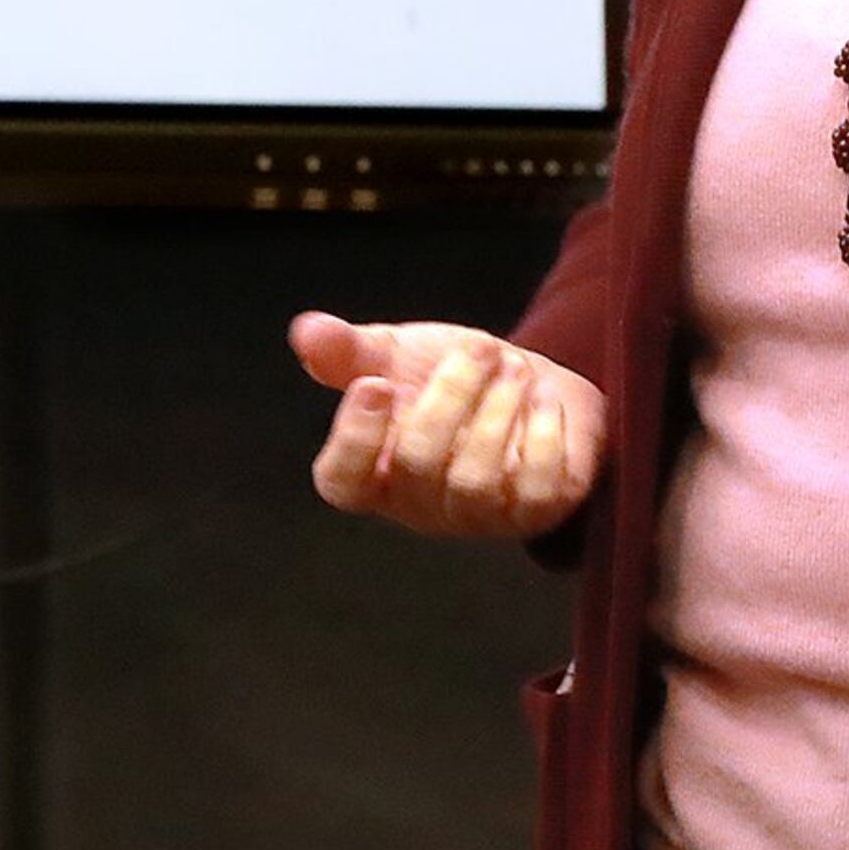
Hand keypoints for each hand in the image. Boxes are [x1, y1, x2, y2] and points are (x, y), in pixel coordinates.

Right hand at [289, 311, 603, 540]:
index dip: (354, 440)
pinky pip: (537, 487)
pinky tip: (543, 397)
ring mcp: (479, 516)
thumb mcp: (396, 356)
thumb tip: (305, 332)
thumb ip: (349, 351)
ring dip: (497, 409)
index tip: (377, 384)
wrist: (530, 380)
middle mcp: (422, 505)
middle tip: (479, 347)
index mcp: (376, 470)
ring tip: (513, 366)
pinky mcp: (535, 512)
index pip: (343, 482)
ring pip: (474, 481)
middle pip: (418, 465)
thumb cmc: (452, 378)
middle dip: (452, 394)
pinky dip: (542, 431)